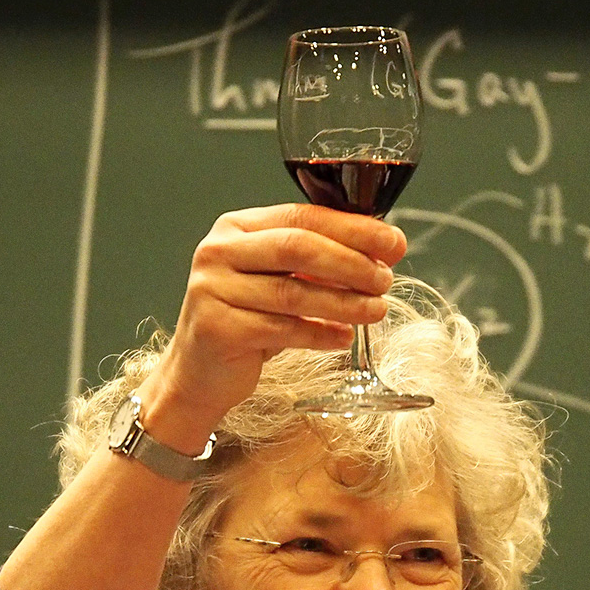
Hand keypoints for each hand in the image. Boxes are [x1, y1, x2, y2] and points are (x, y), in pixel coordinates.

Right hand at [138, 204, 406, 449]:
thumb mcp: (276, 281)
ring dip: (343, 302)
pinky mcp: (218, 329)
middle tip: (385, 280)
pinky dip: (319, 334)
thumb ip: (315, 262)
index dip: (353, 229)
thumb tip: (380, 252)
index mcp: (236, 228)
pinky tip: (343, 338)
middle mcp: (218, 252)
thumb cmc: (244, 322)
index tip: (393, 243)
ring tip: (376, 310)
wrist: (197, 374)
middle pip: (297, 248)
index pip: (302, 216)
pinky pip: (282, 330)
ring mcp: (213, 290)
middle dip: (351, 263)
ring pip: (293, 292)